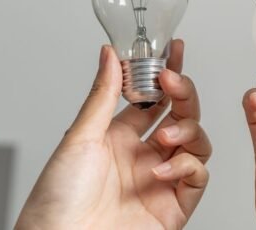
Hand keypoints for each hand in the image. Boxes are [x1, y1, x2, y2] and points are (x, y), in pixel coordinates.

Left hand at [16, 40, 210, 229]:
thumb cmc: (56, 202)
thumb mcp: (79, 138)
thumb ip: (103, 95)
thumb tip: (110, 55)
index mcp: (120, 137)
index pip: (154, 98)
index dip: (167, 73)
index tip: (175, 50)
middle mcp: (144, 155)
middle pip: (182, 114)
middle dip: (184, 94)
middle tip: (174, 81)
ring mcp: (161, 179)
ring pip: (197, 141)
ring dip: (187, 131)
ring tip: (164, 138)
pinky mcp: (174, 205)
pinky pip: (198, 176)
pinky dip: (187, 167)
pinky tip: (162, 171)